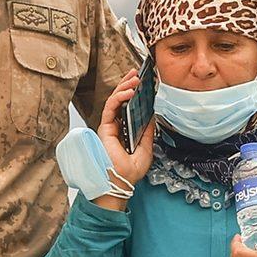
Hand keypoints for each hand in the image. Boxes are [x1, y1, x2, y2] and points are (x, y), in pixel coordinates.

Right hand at [97, 69, 155, 187]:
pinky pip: (111, 107)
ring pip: (115, 100)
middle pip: (121, 100)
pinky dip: (119, 97)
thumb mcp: (146, 148)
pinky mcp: (104, 127)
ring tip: (134, 78)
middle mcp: (116, 126)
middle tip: (137, 74)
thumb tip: (152, 115)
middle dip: (129, 84)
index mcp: (125, 130)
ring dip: (124, 87)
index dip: (135, 94)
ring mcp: (109, 126)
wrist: (121, 182)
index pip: (129, 107)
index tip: (145, 84)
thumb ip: (148, 132)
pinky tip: (128, 91)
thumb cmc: (129, 172)